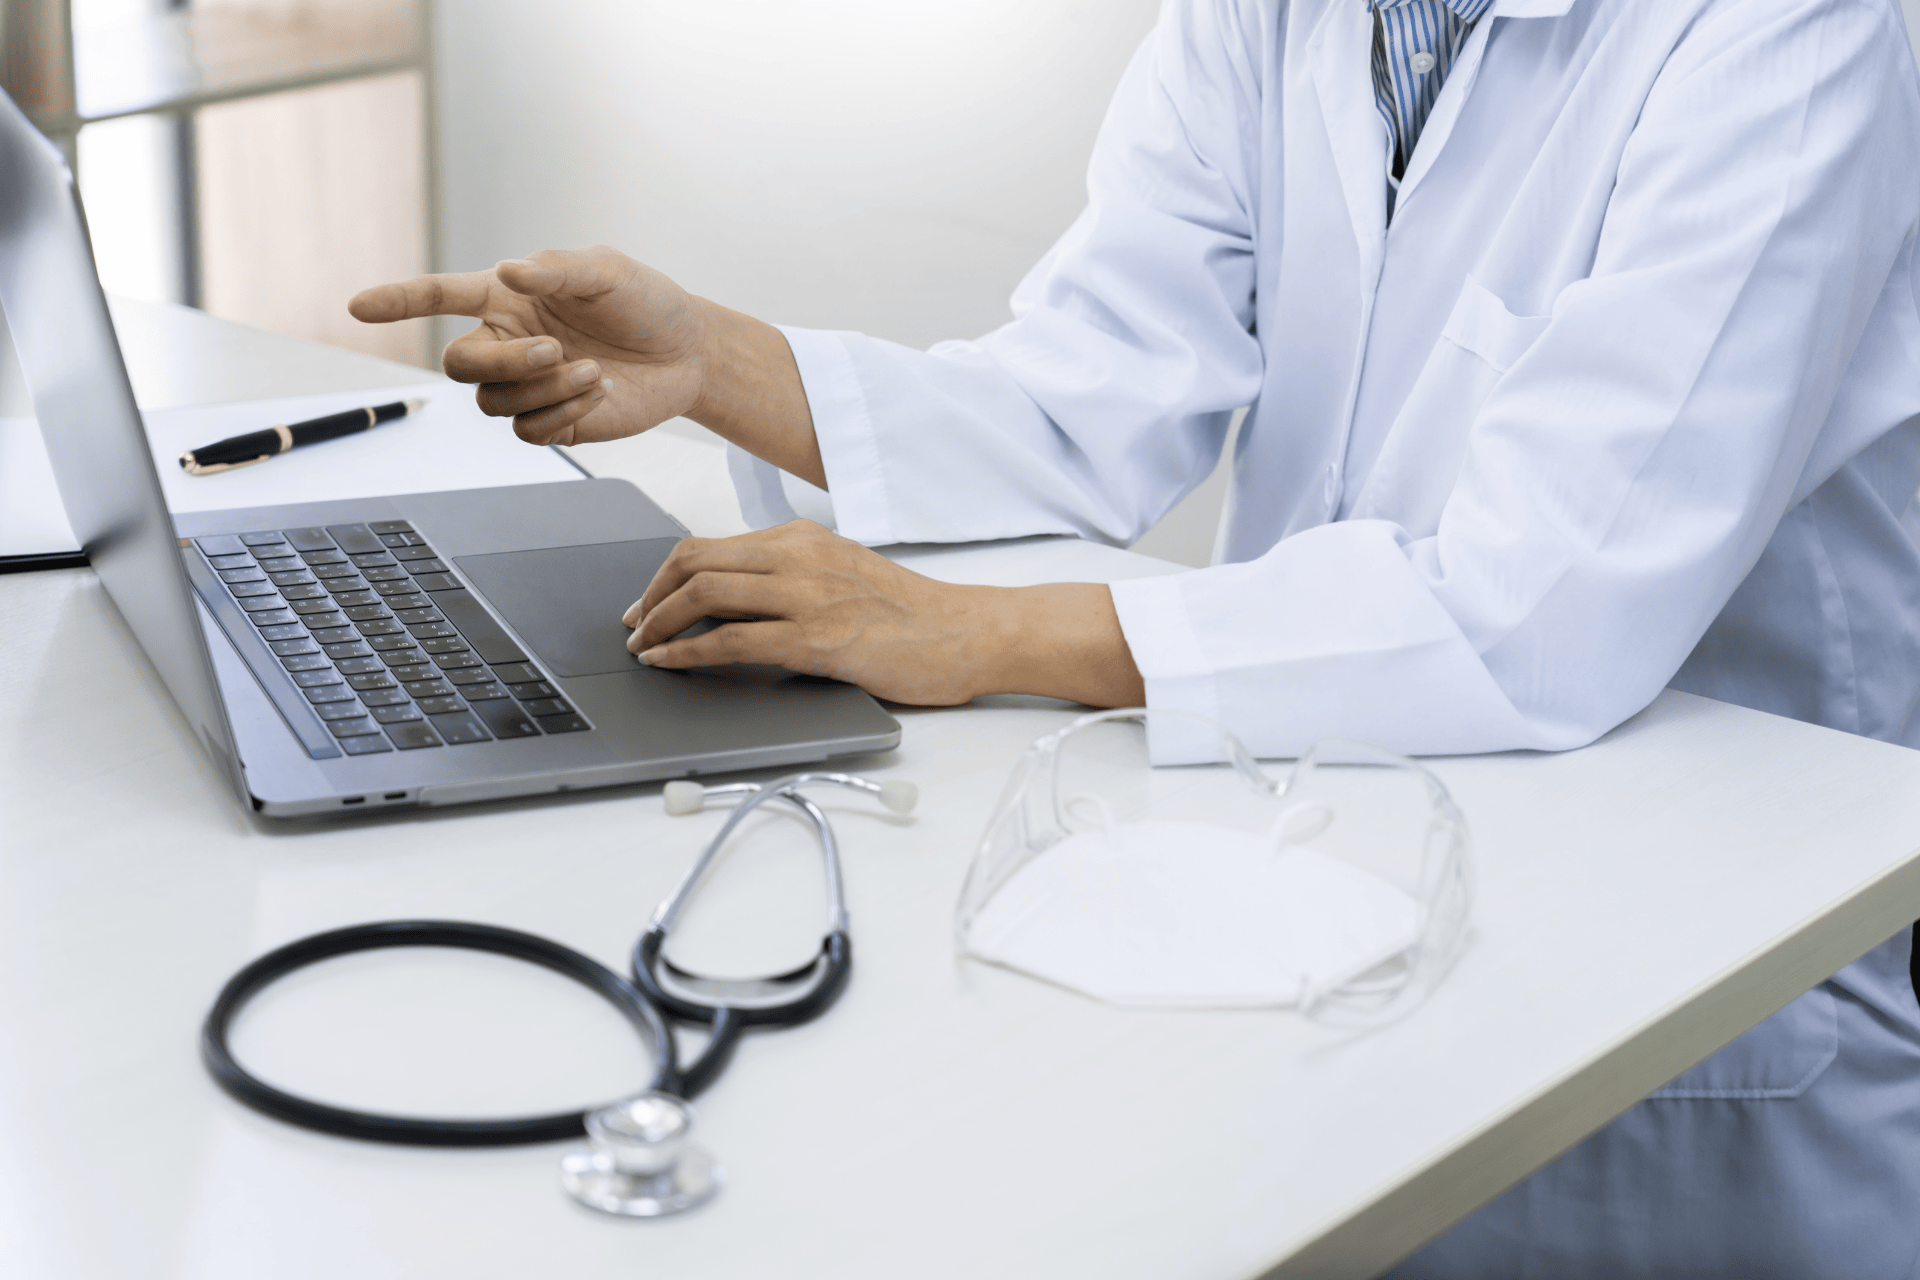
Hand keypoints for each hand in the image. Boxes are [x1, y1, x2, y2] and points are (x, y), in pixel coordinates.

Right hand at [348, 246, 824, 482]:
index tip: (357, 306)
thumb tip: (509, 274)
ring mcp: (528, 386)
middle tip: (552, 351)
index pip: (439, 297)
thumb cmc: (645, 301)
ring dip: (543, 388)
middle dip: (500, 362)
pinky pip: (529, 431)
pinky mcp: (554, 420)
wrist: (688, 352)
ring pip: (493, 402)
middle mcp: (508, 342)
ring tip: (594, 370)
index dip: (398, 300)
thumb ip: (557, 270)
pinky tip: (599, 390)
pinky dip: (562, 412)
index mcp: (507, 298)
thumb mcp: (607, 271)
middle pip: (458, 365)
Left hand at [625, 521, 1144, 707]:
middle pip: (694, 561)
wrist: (970, 633)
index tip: (647, 602)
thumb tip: (738, 608)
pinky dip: (688, 652)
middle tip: (633, 627)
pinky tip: (671, 664)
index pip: (711, 545)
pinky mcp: (816, 638)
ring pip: (704, 593)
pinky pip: (731, 640)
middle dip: (649, 597)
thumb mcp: (845, 576)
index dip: (664, 574)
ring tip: (644, 649)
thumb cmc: (914, 616)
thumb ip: (794, 581)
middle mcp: (799, 556)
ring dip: (659, 623)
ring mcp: (807, 595)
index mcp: (802, 538)